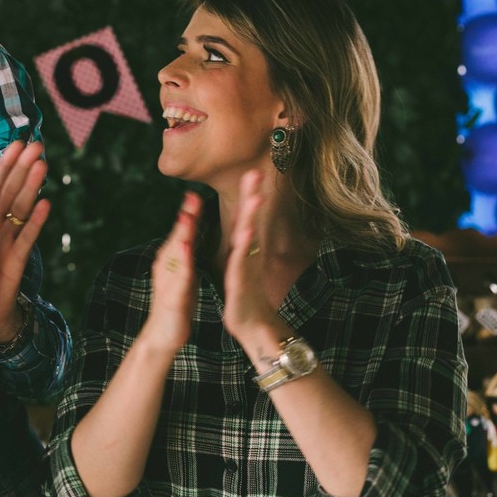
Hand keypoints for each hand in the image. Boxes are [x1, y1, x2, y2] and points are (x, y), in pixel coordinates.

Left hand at [0, 141, 50, 337]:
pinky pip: (26, 239)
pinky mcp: (15, 262)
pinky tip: (45, 204)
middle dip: (19, 168)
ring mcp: (8, 243)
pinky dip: (35, 222)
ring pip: (20, 210)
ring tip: (41, 163)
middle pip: (9, 192)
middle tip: (32, 143)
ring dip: (31, 187)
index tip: (6, 142)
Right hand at [141, 191, 202, 355]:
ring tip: (188, 217)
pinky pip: (179, 278)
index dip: (190, 212)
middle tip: (192, 195)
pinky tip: (187, 251)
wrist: (163, 334)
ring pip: (175, 254)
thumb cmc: (177, 303)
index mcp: (172, 260)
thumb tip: (189, 233)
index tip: (196, 192)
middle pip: (177, 237)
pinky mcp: (172, 297)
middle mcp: (166, 266)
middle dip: (185, 216)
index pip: (182, 232)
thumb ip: (186, 253)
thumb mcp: (184, 273)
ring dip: (182, 235)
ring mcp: (168, 280)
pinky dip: (183, 264)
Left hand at [222, 169, 277, 339]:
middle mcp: (247, 254)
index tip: (250, 172)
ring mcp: (246, 266)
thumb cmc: (246, 294)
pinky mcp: (241, 281)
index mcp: (244, 248)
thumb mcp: (242, 265)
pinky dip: (243, 247)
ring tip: (255, 196)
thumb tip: (246, 228)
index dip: (248, 195)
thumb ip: (244, 245)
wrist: (252, 324)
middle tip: (255, 172)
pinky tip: (245, 233)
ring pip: (248, 237)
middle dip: (252, 196)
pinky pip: (241, 262)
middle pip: (250, 220)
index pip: (246, 217)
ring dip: (251, 216)